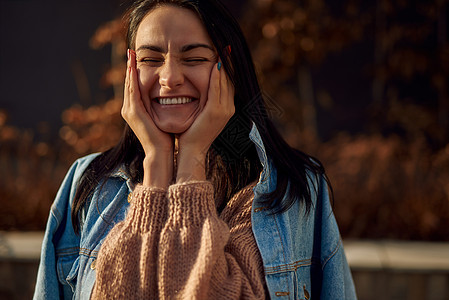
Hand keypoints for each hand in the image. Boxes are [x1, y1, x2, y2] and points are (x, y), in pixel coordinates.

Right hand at [122, 49, 173, 187]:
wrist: (161, 153)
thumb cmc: (166, 137)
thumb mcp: (163, 117)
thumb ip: (163, 106)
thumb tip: (173, 96)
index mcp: (136, 110)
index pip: (135, 86)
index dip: (135, 72)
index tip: (137, 58)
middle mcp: (129, 109)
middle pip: (129, 83)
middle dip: (129, 66)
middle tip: (131, 51)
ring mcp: (129, 111)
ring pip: (129, 84)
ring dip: (129, 68)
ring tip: (131, 54)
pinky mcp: (134, 112)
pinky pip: (132, 91)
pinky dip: (132, 78)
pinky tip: (134, 67)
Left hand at [176, 61, 234, 181]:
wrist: (191, 150)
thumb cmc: (192, 133)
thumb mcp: (201, 115)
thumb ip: (205, 102)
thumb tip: (201, 90)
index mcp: (226, 108)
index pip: (229, 84)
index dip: (228, 69)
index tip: (226, 55)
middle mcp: (228, 108)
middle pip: (231, 80)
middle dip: (229, 63)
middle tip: (226, 48)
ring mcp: (224, 110)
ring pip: (226, 83)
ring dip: (224, 66)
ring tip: (223, 51)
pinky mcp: (215, 112)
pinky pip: (217, 90)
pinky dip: (217, 77)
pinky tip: (214, 65)